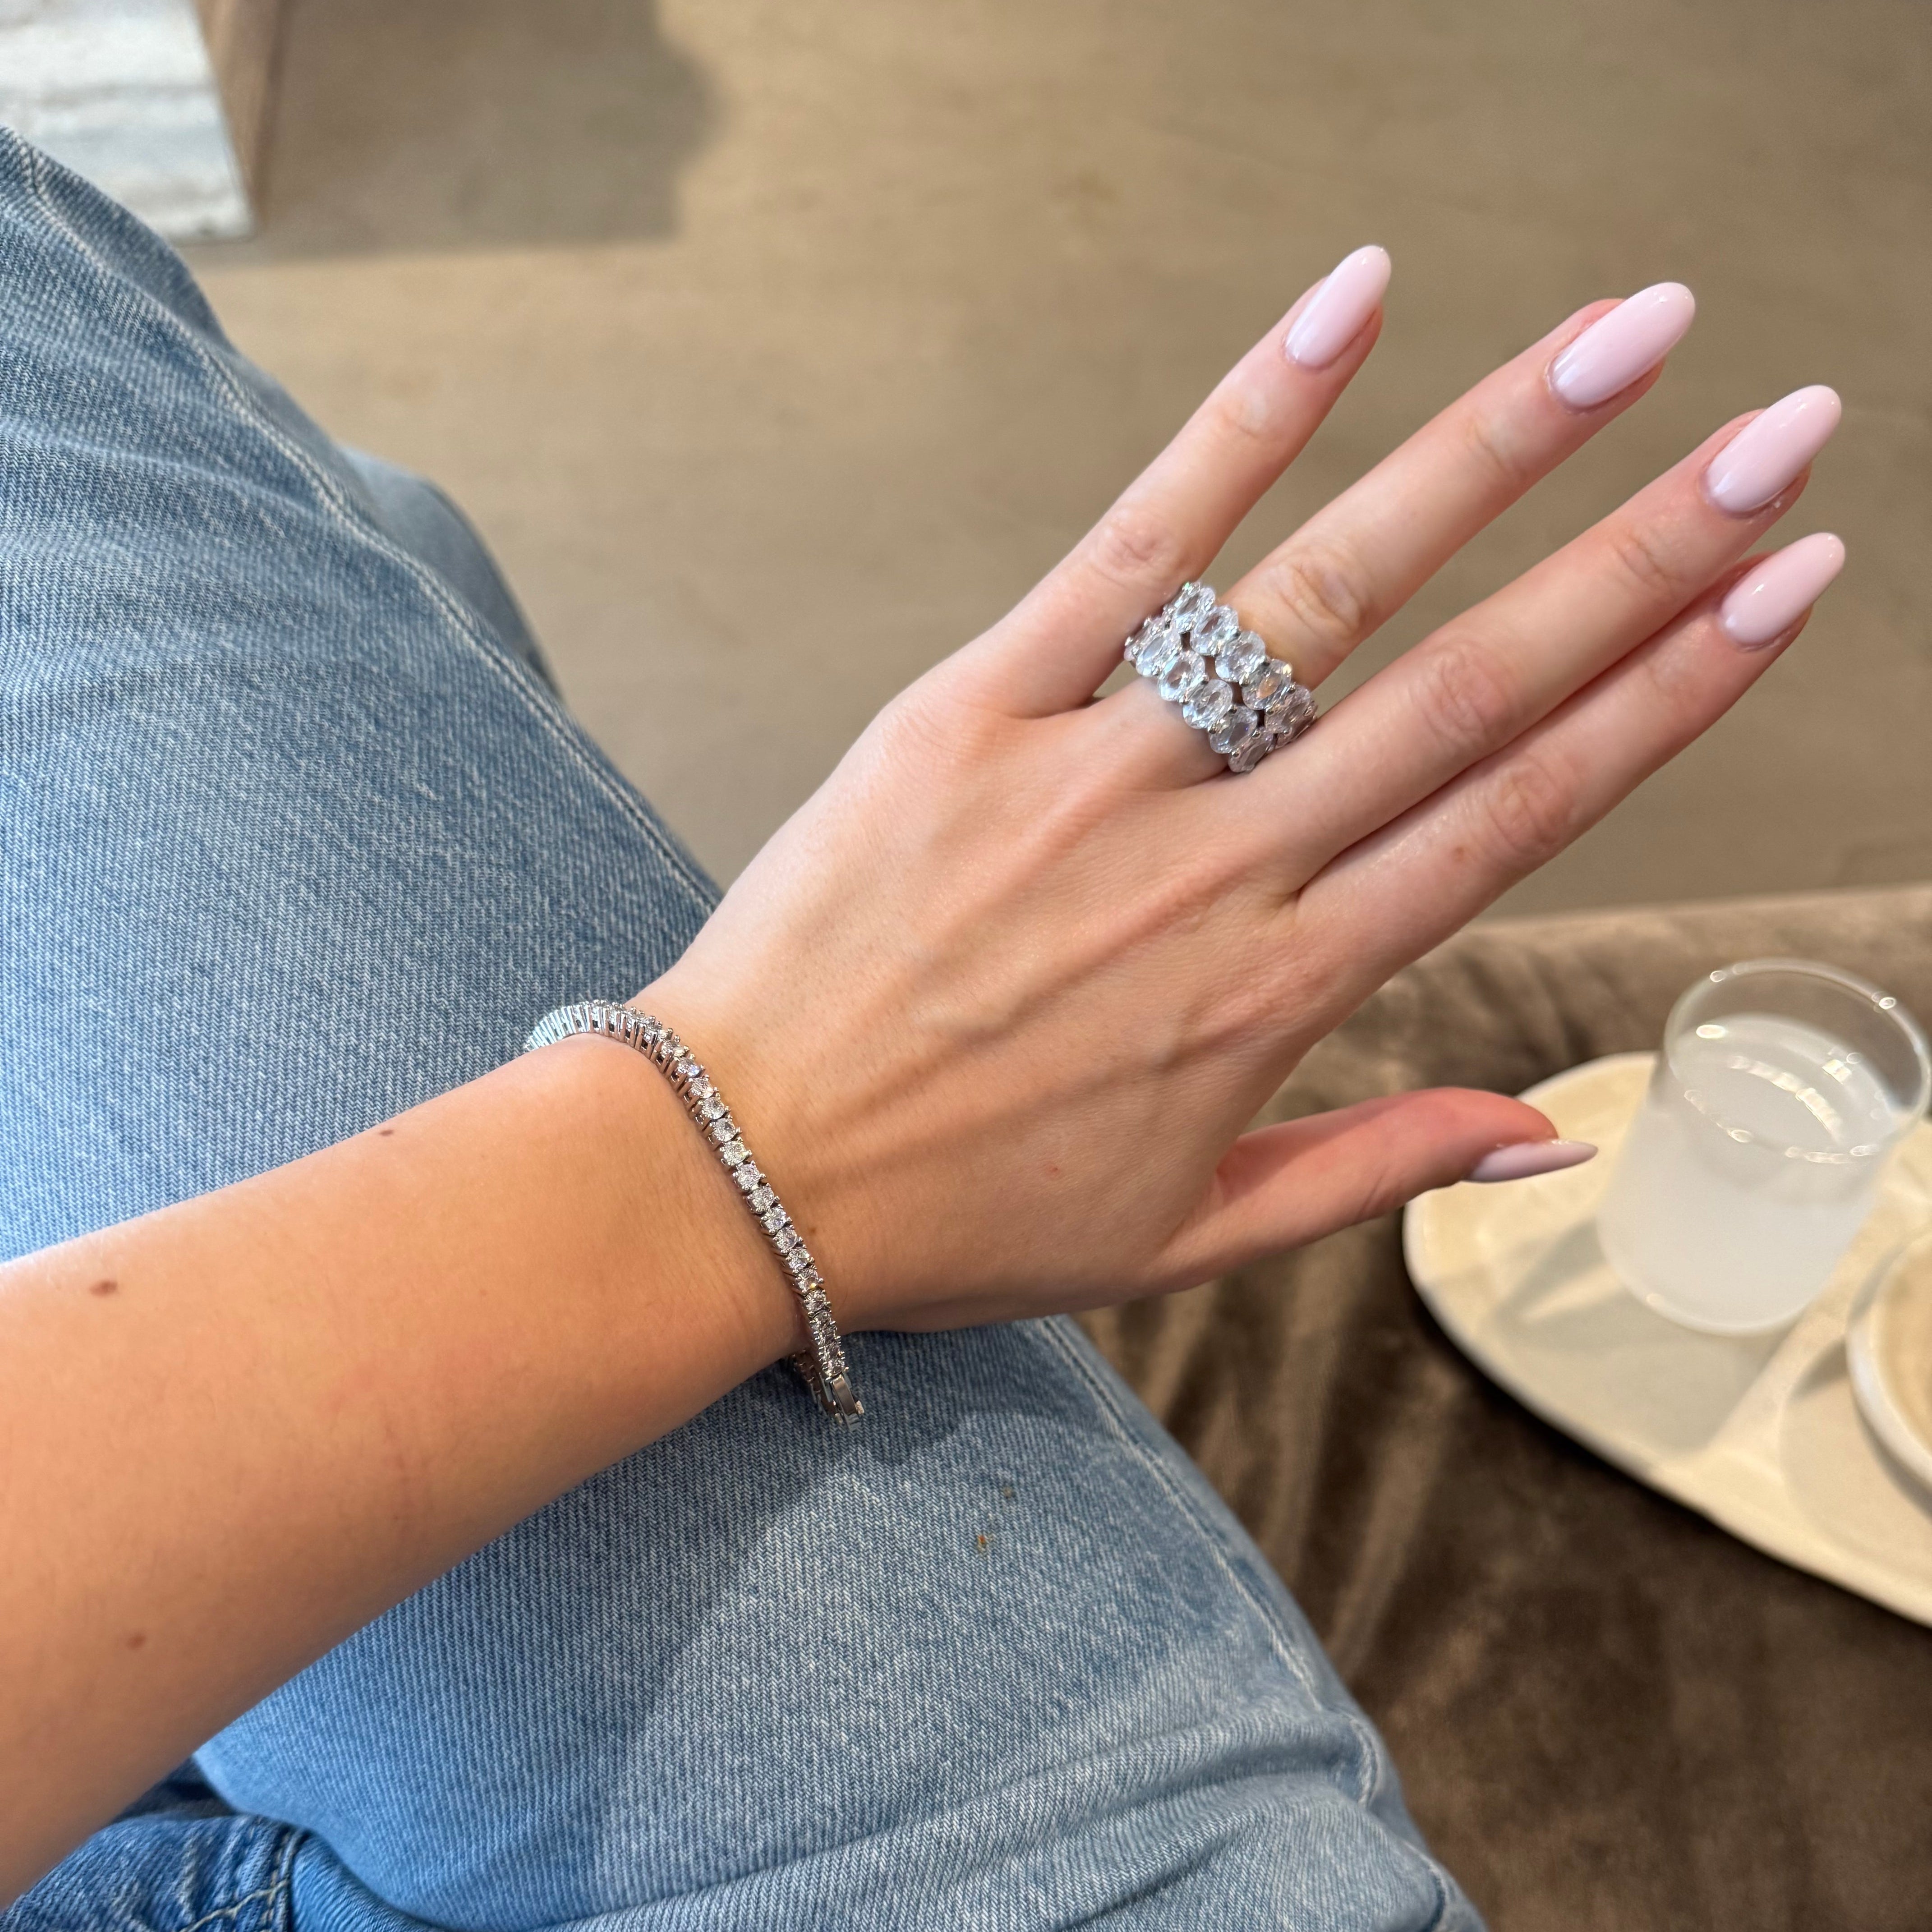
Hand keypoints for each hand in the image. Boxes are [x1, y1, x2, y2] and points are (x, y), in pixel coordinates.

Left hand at [647, 250, 1843, 1334]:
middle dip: (1643, 555)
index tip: (1780, 592)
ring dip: (1491, 457)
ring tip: (1629, 342)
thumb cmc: (961, 1209)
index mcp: (1278, 990)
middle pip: (1465, 687)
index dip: (1668, 696)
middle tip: (1784, 433)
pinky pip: (1130, 543)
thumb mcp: (1186, 1232)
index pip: (1514, 812)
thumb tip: (1548, 1134)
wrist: (739, 1171)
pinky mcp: (974, 710)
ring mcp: (1095, 778)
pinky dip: (1245, 421)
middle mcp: (1214, 871)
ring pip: (1325, 594)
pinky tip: (1355, 305)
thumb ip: (1374, 1169)